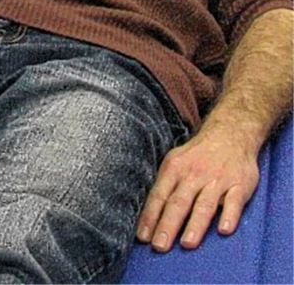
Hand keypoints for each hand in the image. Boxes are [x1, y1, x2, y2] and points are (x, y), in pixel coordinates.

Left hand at [135, 123, 259, 251]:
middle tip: (159, 246)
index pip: (159, 196)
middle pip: (178, 202)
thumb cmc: (197, 155)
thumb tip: (149, 215)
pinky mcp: (239, 185)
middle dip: (168, 225)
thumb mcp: (175, 162)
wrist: (229, 134)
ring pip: (204, 205)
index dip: (150, 216)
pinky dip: (229, 216)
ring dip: (195, 224)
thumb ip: (166, 187)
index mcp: (174, 168)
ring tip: (187, 243)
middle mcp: (194, 175)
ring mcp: (217, 180)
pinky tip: (224, 229)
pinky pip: (233, 202)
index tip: (142, 237)